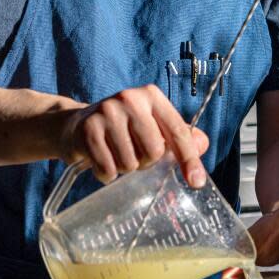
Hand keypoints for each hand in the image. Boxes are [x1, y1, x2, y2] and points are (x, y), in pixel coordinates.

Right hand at [59, 84, 208, 187]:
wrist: (76, 125)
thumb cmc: (123, 128)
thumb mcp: (152, 125)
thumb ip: (178, 135)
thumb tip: (202, 144)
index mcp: (152, 96)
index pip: (177, 131)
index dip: (188, 158)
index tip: (196, 182)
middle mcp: (130, 98)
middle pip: (154, 151)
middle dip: (146, 162)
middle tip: (134, 153)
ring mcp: (107, 112)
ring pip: (130, 163)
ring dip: (125, 168)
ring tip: (116, 153)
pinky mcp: (88, 129)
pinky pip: (107, 168)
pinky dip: (106, 174)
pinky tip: (102, 160)